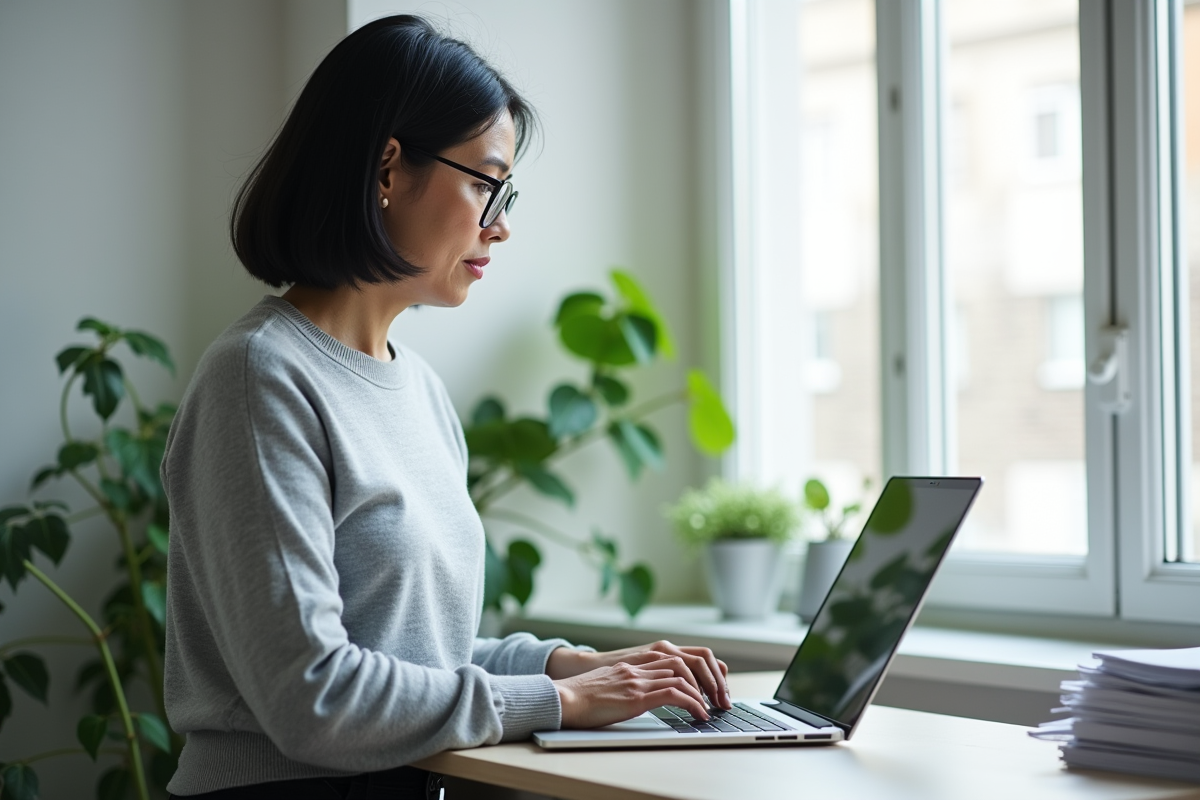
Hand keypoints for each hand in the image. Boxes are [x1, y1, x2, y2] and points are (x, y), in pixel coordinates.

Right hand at [553, 655, 711, 728]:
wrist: (564, 698)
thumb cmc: (582, 696)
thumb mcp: (610, 683)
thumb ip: (628, 682)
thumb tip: (643, 695)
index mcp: (634, 662)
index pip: (675, 656)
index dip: (696, 669)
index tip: (708, 684)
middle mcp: (639, 665)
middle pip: (685, 662)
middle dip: (707, 679)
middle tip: (717, 697)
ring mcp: (638, 679)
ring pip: (683, 675)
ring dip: (703, 692)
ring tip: (710, 708)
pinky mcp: (636, 696)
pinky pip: (674, 694)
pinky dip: (692, 704)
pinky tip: (698, 715)